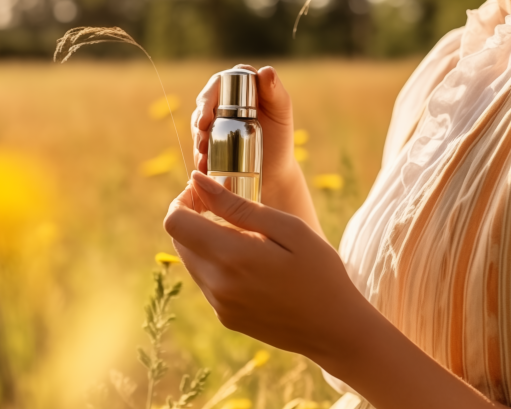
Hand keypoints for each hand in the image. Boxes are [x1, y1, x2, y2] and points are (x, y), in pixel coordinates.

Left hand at [164, 171, 366, 359]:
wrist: (335, 329)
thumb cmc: (320, 272)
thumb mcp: (288, 228)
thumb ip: (237, 205)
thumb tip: (199, 181)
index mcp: (231, 256)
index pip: (175, 221)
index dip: (184, 200)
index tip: (208, 192)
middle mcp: (217, 284)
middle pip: (179, 240)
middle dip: (195, 217)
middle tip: (230, 207)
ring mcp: (219, 305)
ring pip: (192, 261)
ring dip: (207, 241)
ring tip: (248, 237)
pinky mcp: (226, 317)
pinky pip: (208, 282)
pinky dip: (219, 264)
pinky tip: (253, 263)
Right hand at [191, 65, 295, 186]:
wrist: (275, 169)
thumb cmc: (281, 137)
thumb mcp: (281, 113)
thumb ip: (275, 91)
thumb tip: (265, 70)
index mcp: (240, 86)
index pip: (219, 83)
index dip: (208, 97)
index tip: (207, 119)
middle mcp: (224, 100)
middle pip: (204, 103)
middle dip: (198, 121)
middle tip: (202, 142)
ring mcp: (215, 120)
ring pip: (197, 123)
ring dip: (196, 139)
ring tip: (202, 158)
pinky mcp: (210, 138)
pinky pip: (198, 142)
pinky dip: (197, 154)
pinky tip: (201, 166)